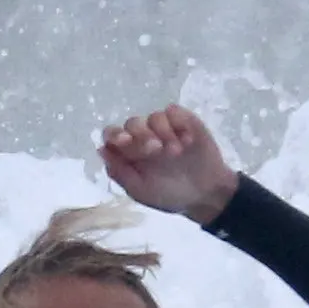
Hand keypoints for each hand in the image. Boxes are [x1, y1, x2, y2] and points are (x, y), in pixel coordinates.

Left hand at [100, 105, 238, 223]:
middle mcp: (144, 138)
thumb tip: (101, 150)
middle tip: (157, 151)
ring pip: (154, 117)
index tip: (124, 142)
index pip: (112, 136)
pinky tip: (188, 141)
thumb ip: (120, 173)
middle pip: (132, 123)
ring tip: (177, 153)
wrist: (207, 195)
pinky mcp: (184, 122)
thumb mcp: (142, 192)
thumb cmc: (171, 195)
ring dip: (164, 134)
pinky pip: (174, 112)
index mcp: (130, 154)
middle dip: (142, 136)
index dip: (115, 135)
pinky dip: (179, 125)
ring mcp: (165, 128)